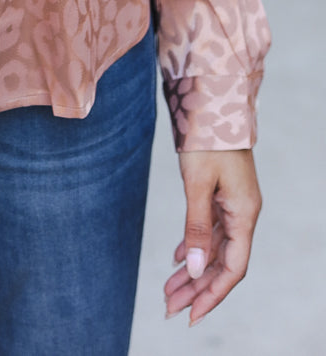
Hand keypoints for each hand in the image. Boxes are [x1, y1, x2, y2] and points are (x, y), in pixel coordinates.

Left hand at [164, 149, 261, 324]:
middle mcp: (242, 212)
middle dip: (197, 288)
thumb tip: (196, 271)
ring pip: (215, 247)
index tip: (190, 315)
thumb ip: (197, 227)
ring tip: (169, 291)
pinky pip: (210, 229)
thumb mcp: (198, 183)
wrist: (212, 98)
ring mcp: (232, 203)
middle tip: (170, 308)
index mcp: (244, 213)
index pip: (233, 268)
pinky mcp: (220, 193)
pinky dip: (194, 245)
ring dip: (193, 270)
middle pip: (223, 262)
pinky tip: (179, 258)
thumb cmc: (207, 138)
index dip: (212, 293)